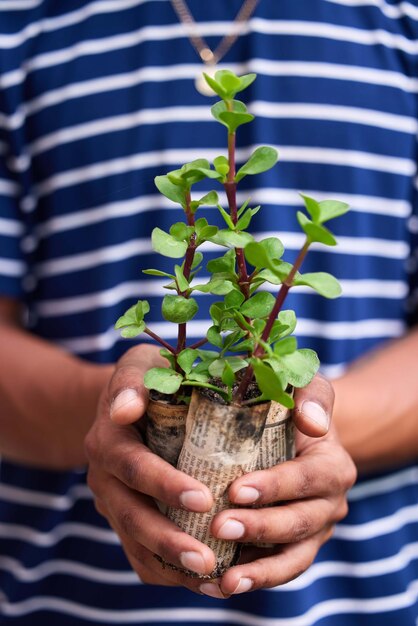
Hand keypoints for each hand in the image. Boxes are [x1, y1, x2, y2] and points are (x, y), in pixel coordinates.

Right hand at [85, 344, 218, 592]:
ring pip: (135, 543)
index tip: (203, 499)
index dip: (164, 485)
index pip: (134, 467)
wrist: (125, 403)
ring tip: (212, 579)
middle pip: (132, 515)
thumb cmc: (148, 378)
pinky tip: (205, 581)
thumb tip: (125, 408)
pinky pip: (139, 554)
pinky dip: (168, 572)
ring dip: (171, 565)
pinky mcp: (125, 519)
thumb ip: (134, 380)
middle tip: (208, 558)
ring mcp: (113, 501)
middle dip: (169, 540)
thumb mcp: (141, 365)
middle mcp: (104, 476)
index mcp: (109, 438)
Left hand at [199, 374, 356, 597]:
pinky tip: (218, 585)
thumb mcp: (305, 387)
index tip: (236, 490)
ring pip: (292, 559)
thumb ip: (312, 396)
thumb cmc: (291, 406)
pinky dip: (251, 580)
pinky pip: (277, 571)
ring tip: (225, 581)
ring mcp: (313, 532)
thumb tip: (312, 422)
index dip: (275, 487)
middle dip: (260, 528)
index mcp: (333, 466)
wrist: (292, 434)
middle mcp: (329, 504)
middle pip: (299, 523)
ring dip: (259, 571)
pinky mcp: (292, 549)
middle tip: (219, 526)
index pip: (307, 479)